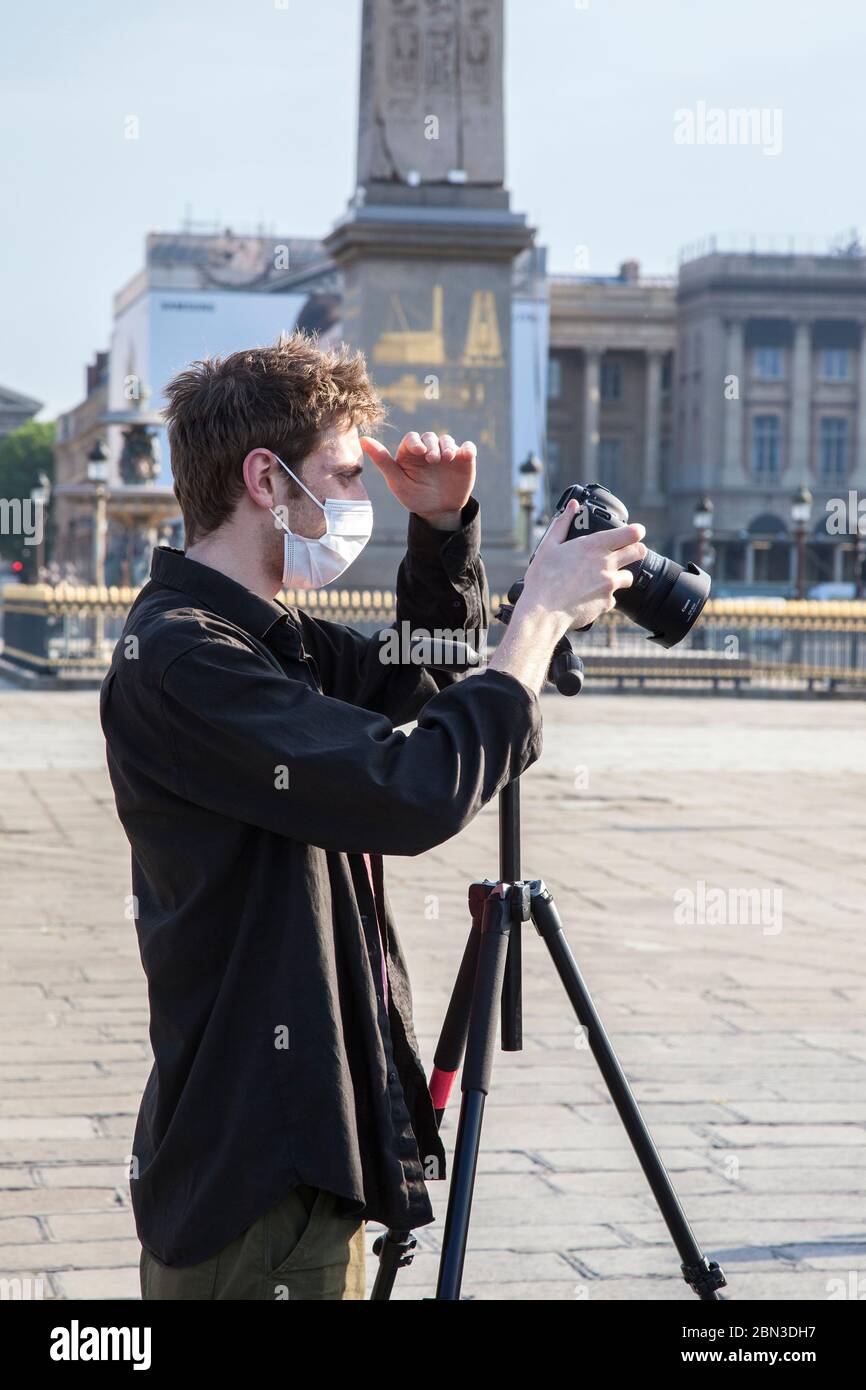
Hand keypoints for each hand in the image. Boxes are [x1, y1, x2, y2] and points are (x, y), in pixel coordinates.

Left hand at [360, 431, 476, 529]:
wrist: (438, 512)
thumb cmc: (414, 497)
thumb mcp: (397, 482)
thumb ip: (382, 461)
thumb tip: (363, 439)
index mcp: (411, 452)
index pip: (412, 439)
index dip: (415, 442)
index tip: (420, 452)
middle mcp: (428, 449)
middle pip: (430, 437)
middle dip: (432, 445)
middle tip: (433, 460)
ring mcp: (446, 453)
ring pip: (447, 440)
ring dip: (447, 446)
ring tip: (447, 458)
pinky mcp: (464, 459)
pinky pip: (468, 448)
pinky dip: (468, 449)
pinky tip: (466, 454)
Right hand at [517, 500, 646, 635]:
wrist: (542, 613)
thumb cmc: (542, 579)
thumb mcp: (548, 546)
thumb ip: (563, 523)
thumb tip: (572, 505)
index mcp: (593, 545)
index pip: (631, 533)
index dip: (636, 532)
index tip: (636, 532)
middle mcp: (606, 564)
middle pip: (638, 552)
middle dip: (636, 550)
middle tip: (629, 552)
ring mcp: (609, 584)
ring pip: (628, 577)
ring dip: (619, 576)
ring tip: (601, 579)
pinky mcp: (607, 603)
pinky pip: (612, 598)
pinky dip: (604, 597)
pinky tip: (588, 597)